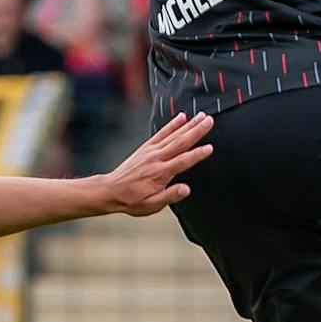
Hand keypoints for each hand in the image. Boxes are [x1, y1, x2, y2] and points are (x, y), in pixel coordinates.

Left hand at [99, 113, 213, 215]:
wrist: (110, 190)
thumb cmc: (132, 200)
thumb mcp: (151, 205)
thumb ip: (170, 196)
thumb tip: (186, 189)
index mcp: (160, 173)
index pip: (182, 161)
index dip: (197, 155)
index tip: (210, 147)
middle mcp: (156, 159)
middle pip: (180, 142)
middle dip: (196, 131)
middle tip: (210, 121)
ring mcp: (151, 151)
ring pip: (173, 135)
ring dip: (189, 125)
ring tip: (202, 116)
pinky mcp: (146, 148)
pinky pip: (161, 133)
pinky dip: (172, 124)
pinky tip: (182, 117)